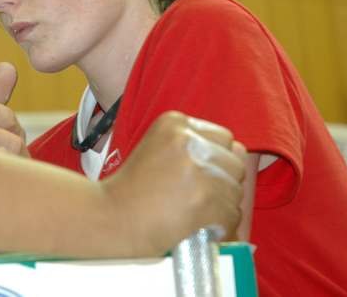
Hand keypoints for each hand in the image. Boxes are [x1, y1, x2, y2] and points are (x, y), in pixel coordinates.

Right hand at [102, 111, 245, 256]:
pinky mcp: (205, 198)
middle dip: (221, 182)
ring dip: (220, 206)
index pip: (224, 138)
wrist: (110, 217)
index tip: (196, 176)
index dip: (214, 161)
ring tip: (191, 213)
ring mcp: (198, 169)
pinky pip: (231, 214)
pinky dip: (219, 226)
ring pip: (235, 190)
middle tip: (194, 197)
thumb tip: (236, 155)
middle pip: (234, 162)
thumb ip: (192, 145)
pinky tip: (196, 225)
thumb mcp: (156, 148)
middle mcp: (188, 140)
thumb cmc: (131, 189)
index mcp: (174, 122)